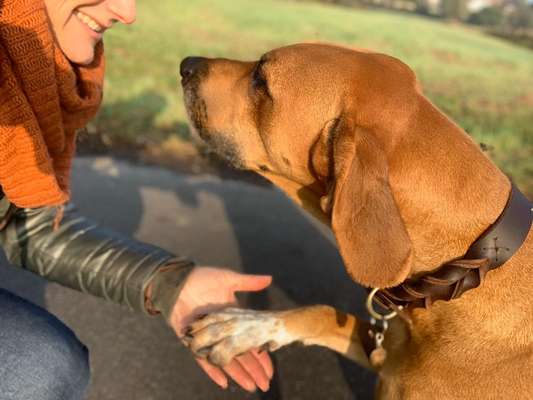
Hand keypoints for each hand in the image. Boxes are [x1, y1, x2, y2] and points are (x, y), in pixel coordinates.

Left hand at [169, 266, 273, 391]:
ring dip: (239, 374)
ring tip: (251, 387)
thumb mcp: (229, 279)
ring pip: (227, 360)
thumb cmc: (203, 278)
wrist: (178, 282)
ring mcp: (209, 338)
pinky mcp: (193, 342)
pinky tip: (224, 382)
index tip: (270, 366)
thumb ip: (249, 282)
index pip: (250, 340)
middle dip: (254, 369)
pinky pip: (205, 361)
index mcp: (233, 319)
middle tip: (264, 384)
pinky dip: (214, 371)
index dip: (261, 354)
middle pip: (242, 354)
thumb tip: (269, 279)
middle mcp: (223, 332)